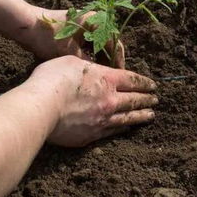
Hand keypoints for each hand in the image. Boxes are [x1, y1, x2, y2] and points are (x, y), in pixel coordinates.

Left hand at [18, 6, 124, 67]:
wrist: (25, 25)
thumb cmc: (48, 37)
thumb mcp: (71, 54)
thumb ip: (90, 64)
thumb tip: (102, 76)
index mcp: (96, 21)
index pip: (115, 44)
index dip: (117, 62)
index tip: (118, 77)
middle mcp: (94, 18)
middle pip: (108, 42)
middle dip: (109, 60)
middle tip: (111, 78)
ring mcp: (84, 21)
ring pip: (99, 43)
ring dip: (100, 57)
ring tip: (101, 74)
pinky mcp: (76, 26)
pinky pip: (89, 41)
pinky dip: (91, 53)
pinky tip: (89, 66)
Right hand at [30, 56, 157, 146]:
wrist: (40, 108)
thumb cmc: (52, 80)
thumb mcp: (72, 62)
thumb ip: (88, 67)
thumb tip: (94, 70)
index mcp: (106, 78)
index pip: (132, 79)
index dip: (144, 82)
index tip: (152, 85)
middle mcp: (109, 99)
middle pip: (134, 99)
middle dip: (147, 99)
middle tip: (156, 99)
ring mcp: (102, 119)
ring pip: (128, 117)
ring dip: (142, 115)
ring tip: (151, 115)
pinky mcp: (92, 135)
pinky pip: (114, 131)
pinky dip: (124, 128)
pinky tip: (128, 127)